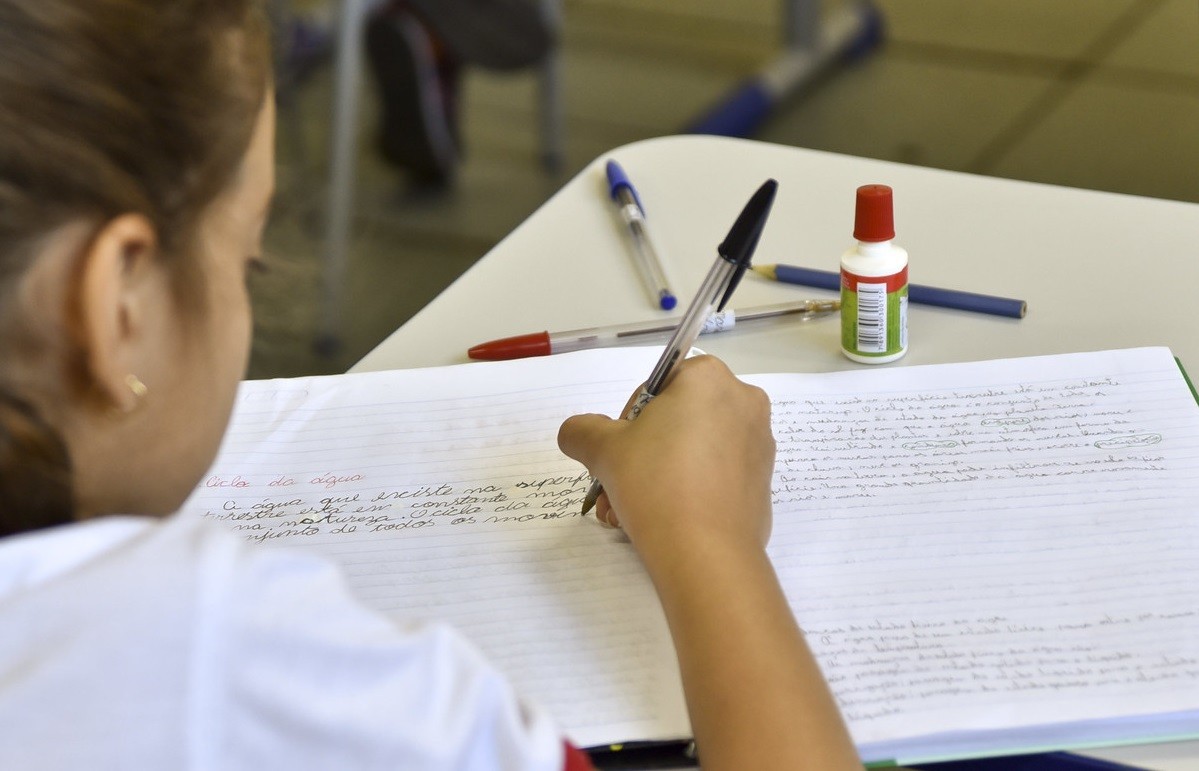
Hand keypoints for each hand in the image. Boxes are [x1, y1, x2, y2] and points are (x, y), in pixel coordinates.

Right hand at [557, 355, 775, 562]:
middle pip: (678, 421)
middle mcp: (744, 402)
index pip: (658, 386)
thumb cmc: (655, 483)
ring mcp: (759, 444)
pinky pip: (717, 476)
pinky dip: (689, 490)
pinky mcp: (763, 482)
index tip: (616, 454)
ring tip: (629, 513)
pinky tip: (663, 521)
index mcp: (710, 378)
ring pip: (695, 451)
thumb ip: (582, 431)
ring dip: (659, 476)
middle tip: (616, 486)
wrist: (706, 552)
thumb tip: (577, 432)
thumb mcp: (603, 450)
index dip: (628, 421)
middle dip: (642, 455)